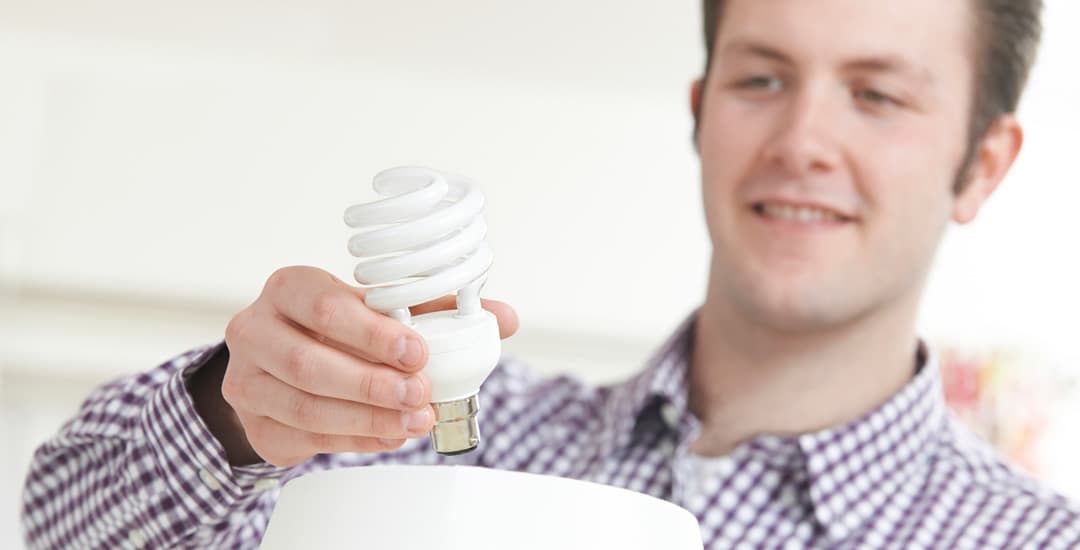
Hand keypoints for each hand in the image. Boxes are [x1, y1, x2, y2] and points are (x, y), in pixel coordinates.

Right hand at [203, 265, 517, 466]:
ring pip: (305, 406)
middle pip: (310, 363)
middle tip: (421, 395)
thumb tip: (505, 318)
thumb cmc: (334, 329)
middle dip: (373, 384)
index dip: (373, 333)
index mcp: (289, 288)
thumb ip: (435, 311)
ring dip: (368, 418)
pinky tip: (389, 435)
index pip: (326, 305)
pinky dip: (354, 439)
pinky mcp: (255, 422)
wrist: (277, 366)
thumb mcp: (377, 310)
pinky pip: (305, 437)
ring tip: (414, 422)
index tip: (418, 352)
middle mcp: (257, 330)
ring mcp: (247, 379)